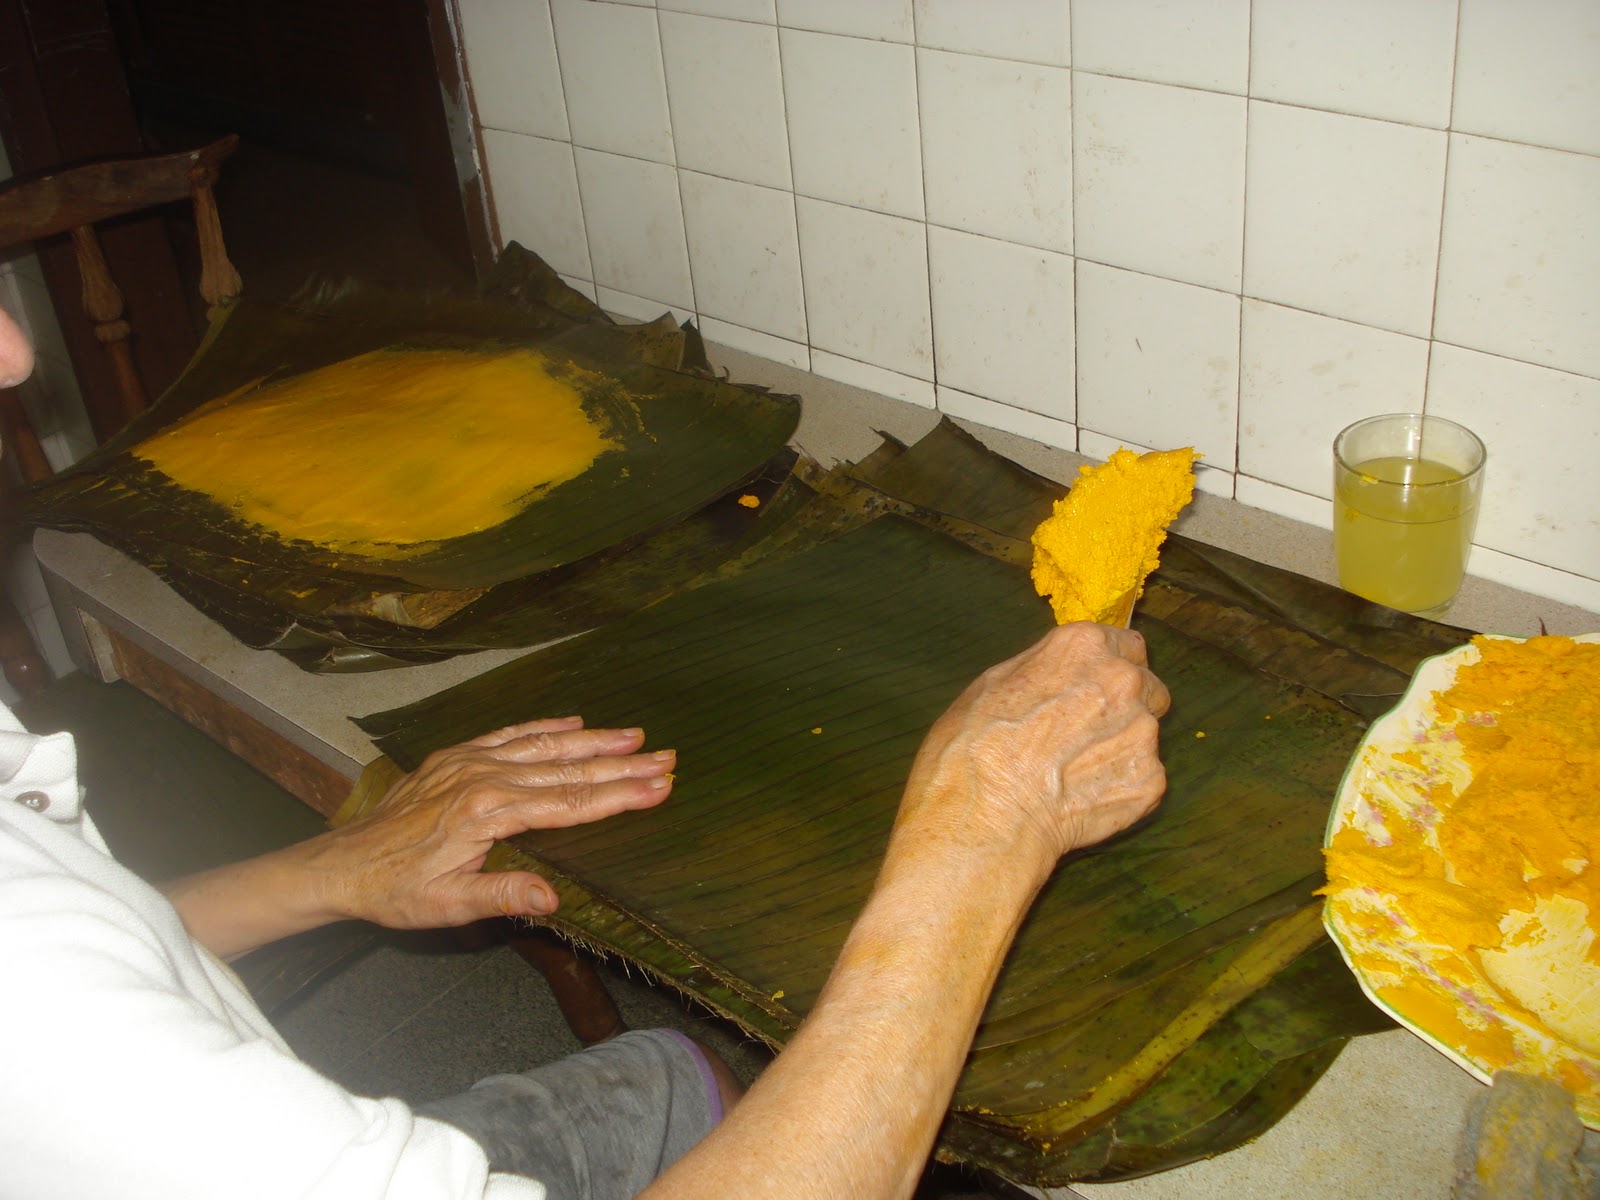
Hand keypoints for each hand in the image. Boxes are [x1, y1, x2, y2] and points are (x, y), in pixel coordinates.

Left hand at [309, 716, 673, 928]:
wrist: (341, 865)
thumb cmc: (395, 892)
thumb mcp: (449, 906)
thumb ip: (503, 896)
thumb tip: (554, 897)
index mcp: (488, 812)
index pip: (570, 803)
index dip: (620, 795)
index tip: (661, 787)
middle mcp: (483, 776)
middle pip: (567, 769)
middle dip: (622, 763)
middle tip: (667, 757)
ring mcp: (469, 761)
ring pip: (544, 745)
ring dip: (593, 739)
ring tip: (635, 733)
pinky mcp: (455, 757)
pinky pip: (508, 734)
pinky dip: (544, 726)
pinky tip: (574, 720)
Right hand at [898, 623, 1169, 878]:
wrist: (986, 816)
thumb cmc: (973, 746)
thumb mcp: (994, 682)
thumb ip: (1046, 667)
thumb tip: (1063, 672)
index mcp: (1084, 646)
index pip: (1127, 644)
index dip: (1111, 667)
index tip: (1097, 687)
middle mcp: (1123, 680)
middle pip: (1147, 686)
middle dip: (1126, 705)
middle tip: (1086, 734)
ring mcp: (1143, 732)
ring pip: (1145, 735)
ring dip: (1121, 748)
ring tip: (1076, 773)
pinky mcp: (1150, 781)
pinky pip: (1144, 778)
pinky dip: (1120, 788)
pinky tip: (1081, 798)